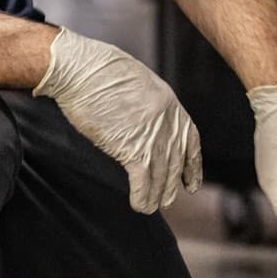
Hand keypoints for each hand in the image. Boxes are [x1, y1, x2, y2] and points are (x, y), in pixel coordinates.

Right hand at [33, 27, 202, 212]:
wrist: (84, 70)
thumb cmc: (101, 70)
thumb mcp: (138, 81)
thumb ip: (148, 103)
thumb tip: (144, 118)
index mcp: (169, 103)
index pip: (190, 139)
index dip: (192, 164)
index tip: (191, 181)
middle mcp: (166, 121)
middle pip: (176, 162)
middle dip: (172, 184)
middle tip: (168, 199)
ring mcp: (151, 136)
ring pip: (162, 176)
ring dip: (158, 196)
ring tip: (153, 207)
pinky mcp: (131, 148)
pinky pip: (143, 182)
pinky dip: (142, 198)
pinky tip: (139, 205)